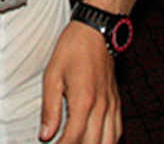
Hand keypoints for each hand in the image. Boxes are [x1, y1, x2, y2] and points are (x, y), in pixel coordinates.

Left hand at [40, 21, 121, 142]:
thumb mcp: (52, 76)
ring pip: (110, 141)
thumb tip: (46, 134)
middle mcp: (101, 106)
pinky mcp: (117, 101)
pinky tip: (99, 141)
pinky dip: (109, 141)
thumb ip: (50, 109)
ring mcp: (112, 104)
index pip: (73, 138)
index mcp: (84, 100)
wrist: (96, 30)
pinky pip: (118, 129)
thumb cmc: (73, 49)